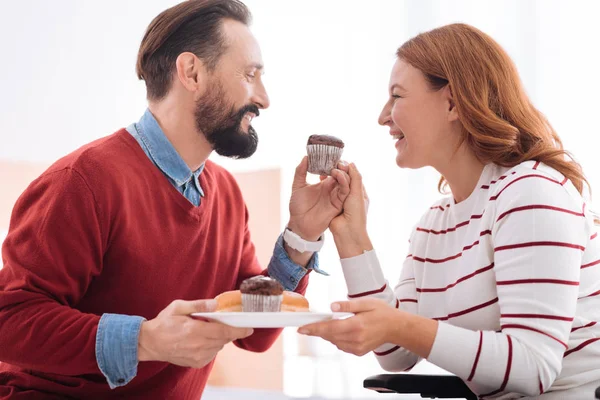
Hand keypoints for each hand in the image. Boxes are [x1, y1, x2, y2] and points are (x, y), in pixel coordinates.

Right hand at [138, 299, 253, 367]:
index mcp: (195, 330)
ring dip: (218, 338)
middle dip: (228, 331)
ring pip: (219, 346)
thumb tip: (216, 304)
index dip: (239, 330)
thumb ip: (199, 305)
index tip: (250, 328)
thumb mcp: (178, 307)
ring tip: (206, 330)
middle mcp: (199, 345)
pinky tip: (201, 340)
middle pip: (224, 339)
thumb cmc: (163, 323)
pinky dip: (211, 346)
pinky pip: (212, 354)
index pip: (224, 331)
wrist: (149, 343)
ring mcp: (197, 356)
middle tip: (223, 322)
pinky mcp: (196, 363)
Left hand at [287, 156, 350, 240]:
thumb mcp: (297, 186)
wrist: (299, 224)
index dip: (333, 161)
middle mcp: (332, 188)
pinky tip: (337, 175)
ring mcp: (336, 196)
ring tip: (336, 167)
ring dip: (343, 173)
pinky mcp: (338, 204)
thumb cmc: (298, 206)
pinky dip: (343, 182)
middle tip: (338, 158)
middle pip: (342, 174)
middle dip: (341, 165)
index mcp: (324, 183)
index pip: (332, 169)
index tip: (331, 153)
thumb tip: (305, 157)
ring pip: (346, 181)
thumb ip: (300, 171)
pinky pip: (344, 192)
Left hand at [297, 298, 397, 355]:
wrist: (395, 327)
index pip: (329, 328)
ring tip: (331, 323)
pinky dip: (337, 338)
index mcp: (356, 325)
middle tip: (309, 323)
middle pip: (329, 336)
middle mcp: (355, 339)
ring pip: (334, 342)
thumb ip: (347, 305)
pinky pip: (341, 345)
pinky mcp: (358, 352)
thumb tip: (331, 306)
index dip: (314, 328)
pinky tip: (342, 330)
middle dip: (318, 329)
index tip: (301, 328)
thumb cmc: (381, 312)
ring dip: (328, 333)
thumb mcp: (365, 303)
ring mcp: (357, 347)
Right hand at [329, 163, 371, 257]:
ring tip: (325, 169)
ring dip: (331, 176)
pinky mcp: (331, 204)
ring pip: (335, 184)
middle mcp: (350, 195)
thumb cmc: (356, 214)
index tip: (339, 162)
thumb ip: (355, 178)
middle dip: (338, 171)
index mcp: (359, 192)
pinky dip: (325, 184)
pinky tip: (320, 178)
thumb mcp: (357, 193)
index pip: (353, 176)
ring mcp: (340, 200)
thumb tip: (351, 163)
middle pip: (344, 179)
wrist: (347, 233)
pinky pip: (328, 191)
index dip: (347, 168)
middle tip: (331, 164)